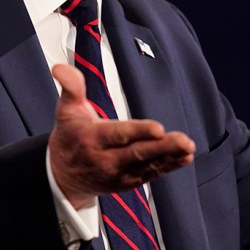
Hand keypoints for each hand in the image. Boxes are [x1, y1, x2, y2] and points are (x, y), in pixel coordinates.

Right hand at [48, 63, 194, 208]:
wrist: (62, 177)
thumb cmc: (70, 137)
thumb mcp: (66, 110)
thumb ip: (71, 87)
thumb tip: (61, 68)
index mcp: (92, 139)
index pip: (118, 134)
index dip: (138, 132)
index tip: (158, 128)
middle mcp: (106, 159)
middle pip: (137, 153)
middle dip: (162, 147)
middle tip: (184, 140)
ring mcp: (118, 173)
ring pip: (147, 165)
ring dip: (170, 157)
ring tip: (188, 148)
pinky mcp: (128, 181)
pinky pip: (151, 174)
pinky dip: (169, 167)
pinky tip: (184, 158)